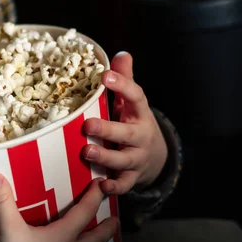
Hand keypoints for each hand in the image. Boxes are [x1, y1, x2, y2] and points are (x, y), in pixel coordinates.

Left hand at [83, 52, 167, 193]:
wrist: (154, 157)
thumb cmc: (133, 123)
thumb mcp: (131, 103)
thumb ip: (125, 80)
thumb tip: (121, 54)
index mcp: (139, 113)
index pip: (136, 96)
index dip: (122, 85)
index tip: (105, 75)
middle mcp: (140, 136)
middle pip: (127, 133)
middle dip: (108, 130)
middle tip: (88, 124)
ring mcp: (137, 158)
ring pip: (123, 160)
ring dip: (106, 157)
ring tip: (87, 152)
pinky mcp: (132, 178)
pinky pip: (124, 185)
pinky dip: (114, 187)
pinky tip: (100, 186)